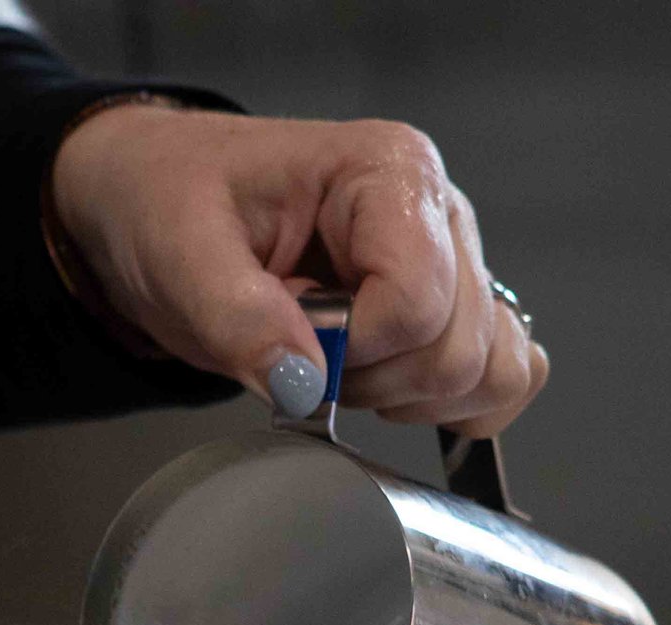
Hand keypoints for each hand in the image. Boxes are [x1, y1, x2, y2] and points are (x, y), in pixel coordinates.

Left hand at [50, 106, 547, 436]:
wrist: (164, 204)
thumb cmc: (175, 205)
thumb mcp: (179, 254)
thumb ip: (237, 318)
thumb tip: (302, 382)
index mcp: (387, 171)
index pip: (419, 297)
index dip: (356, 346)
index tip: (296, 337)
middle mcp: (440, 212)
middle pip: (460, 346)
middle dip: (376, 379)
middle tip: (305, 353)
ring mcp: (457, 263)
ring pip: (492, 370)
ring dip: (412, 398)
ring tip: (341, 366)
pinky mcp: (457, 309)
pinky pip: (505, 378)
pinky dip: (452, 407)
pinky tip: (386, 386)